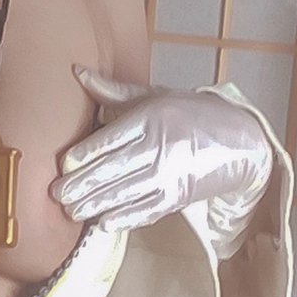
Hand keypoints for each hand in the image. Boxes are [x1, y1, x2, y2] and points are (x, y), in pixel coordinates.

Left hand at [52, 71, 274, 232]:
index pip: (110, 139)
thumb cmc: (191, 114)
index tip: (64, 164)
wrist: (240, 140)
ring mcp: (170, 174)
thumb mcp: (156, 96)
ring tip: (72, 211)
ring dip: (95, 205)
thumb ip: (115, 91)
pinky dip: (124, 218)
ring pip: (125, 193)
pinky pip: (146, 211)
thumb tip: (77, 73)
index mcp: (151, 117)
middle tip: (56, 195)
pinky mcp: (178, 197)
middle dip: (81, 184)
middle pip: (112, 169)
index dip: (84, 155)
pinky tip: (103, 223)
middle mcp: (160, 146)